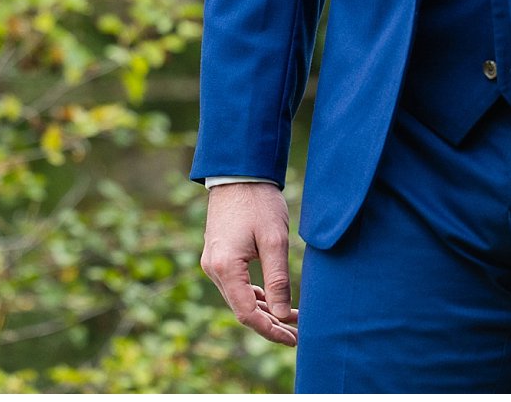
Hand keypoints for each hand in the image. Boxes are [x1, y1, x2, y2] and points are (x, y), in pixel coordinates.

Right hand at [200, 181, 298, 344]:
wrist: (238, 173)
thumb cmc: (258, 202)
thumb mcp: (274, 241)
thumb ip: (278, 280)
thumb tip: (283, 316)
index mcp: (225, 267)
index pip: (247, 314)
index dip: (270, 331)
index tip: (293, 339)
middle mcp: (213, 269)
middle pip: (241, 310)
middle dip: (270, 324)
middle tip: (297, 333)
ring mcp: (212, 262)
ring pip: (238, 299)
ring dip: (264, 311)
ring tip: (292, 319)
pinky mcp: (217, 256)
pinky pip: (236, 285)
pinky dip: (255, 296)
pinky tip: (274, 301)